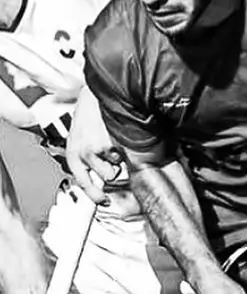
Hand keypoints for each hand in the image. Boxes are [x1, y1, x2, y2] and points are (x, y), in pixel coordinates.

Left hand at [66, 86, 123, 204]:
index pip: (84, 183)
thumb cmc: (92, 115)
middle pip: (108, 176)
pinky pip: (125, 154)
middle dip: (113, 167)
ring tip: (114, 138)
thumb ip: (90, 158)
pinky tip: (117, 133)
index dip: (95, 195)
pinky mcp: (111, 143)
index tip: (103, 201)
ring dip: (120, 156)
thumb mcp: (82, 138)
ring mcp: (97, 148)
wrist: (100, 93)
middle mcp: (83, 154)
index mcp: (74, 154)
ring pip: (119, 165)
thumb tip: (103, 179)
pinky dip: (125, 146)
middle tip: (112, 151)